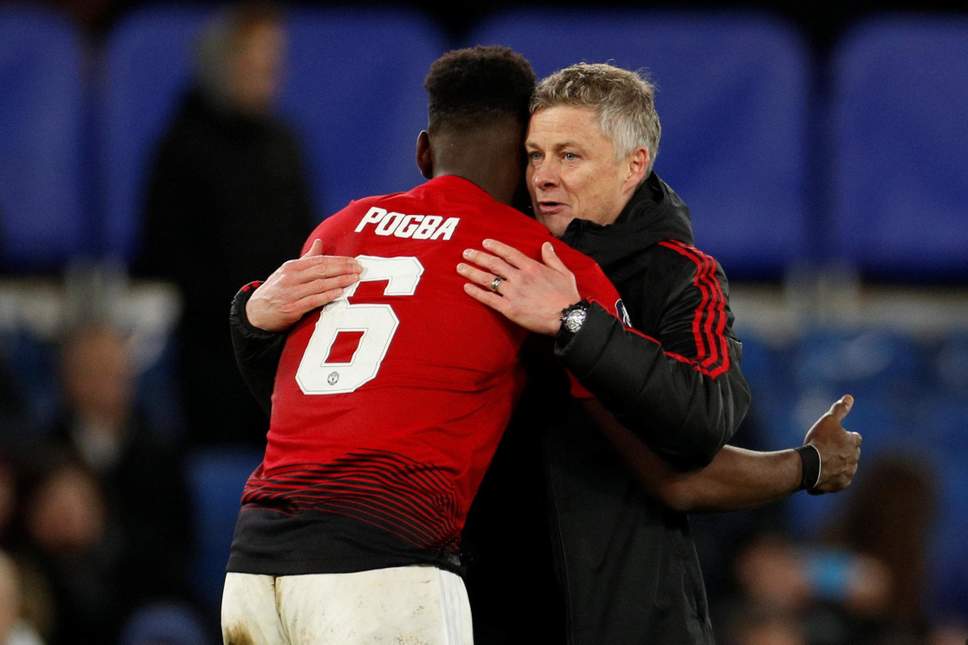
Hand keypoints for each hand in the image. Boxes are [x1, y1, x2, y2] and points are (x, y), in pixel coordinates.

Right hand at [246, 239, 360, 331]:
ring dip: (339, 281)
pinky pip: (313, 300)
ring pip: (320, 284)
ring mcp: (291, 292)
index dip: (339, 260)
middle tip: (360, 269)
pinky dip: (328, 295)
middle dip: (343, 269)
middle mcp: (291, 277)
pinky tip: (340, 292)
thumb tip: (320, 242)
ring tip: (355, 279)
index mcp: (292, 266)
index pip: (320, 260)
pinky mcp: (292, 308)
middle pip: (322, 270)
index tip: (355, 261)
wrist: (256, 313)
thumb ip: (306, 259)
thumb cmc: (277, 291)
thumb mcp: (288, 272)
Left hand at [457, 239, 579, 334]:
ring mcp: (513, 293)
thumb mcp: (564, 272)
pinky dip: (476, 292)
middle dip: (478, 257)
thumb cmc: (567, 296)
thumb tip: (546, 245)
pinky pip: (489, 298)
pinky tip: (466, 287)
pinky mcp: (509, 308)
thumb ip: (552, 258)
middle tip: (466, 253)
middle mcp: (520, 277)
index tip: (484, 243)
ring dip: (472, 272)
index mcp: (532, 267)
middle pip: (494, 264)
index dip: (495, 247)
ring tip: (460, 267)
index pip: (509, 253)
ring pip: (488, 279)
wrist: (567, 317)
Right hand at [803, 394, 860, 492]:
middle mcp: (855, 459)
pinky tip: (820, 474)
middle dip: (842, 452)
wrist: (810, 466)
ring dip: (837, 465)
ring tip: (822, 463)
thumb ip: (839, 410)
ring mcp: (848, 473)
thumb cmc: (819, 441)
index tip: (836, 437)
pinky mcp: (840, 485)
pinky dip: (831, 478)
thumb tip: (849, 397)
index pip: (855, 438)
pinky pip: (838, 481)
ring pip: (846, 468)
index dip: (846, 437)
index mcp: (854, 443)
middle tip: (827, 450)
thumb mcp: (828, 421)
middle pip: (852, 454)